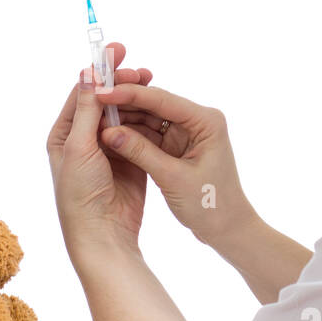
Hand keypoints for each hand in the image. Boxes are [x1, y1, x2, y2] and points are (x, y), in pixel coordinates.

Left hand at [46, 42, 155, 260]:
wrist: (102, 235)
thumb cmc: (80, 194)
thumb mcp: (79, 147)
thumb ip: (86, 110)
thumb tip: (87, 72)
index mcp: (65, 133)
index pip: (83, 92)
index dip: (101, 70)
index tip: (117, 50)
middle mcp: (85, 138)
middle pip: (107, 100)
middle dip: (124, 82)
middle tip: (143, 69)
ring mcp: (110, 149)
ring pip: (126, 114)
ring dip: (139, 98)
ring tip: (154, 83)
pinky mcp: (131, 160)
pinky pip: (141, 133)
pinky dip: (150, 119)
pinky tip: (161, 107)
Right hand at [85, 79, 257, 249]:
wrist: (227, 229)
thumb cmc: (210, 204)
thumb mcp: (172, 178)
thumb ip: (140, 152)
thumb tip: (108, 132)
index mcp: (206, 121)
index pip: (162, 100)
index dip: (130, 94)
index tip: (102, 91)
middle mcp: (197, 120)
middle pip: (155, 104)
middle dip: (125, 103)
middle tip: (93, 100)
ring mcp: (187, 133)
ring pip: (149, 118)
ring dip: (125, 118)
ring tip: (96, 116)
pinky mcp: (177, 147)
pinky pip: (149, 135)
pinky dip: (131, 135)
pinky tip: (109, 132)